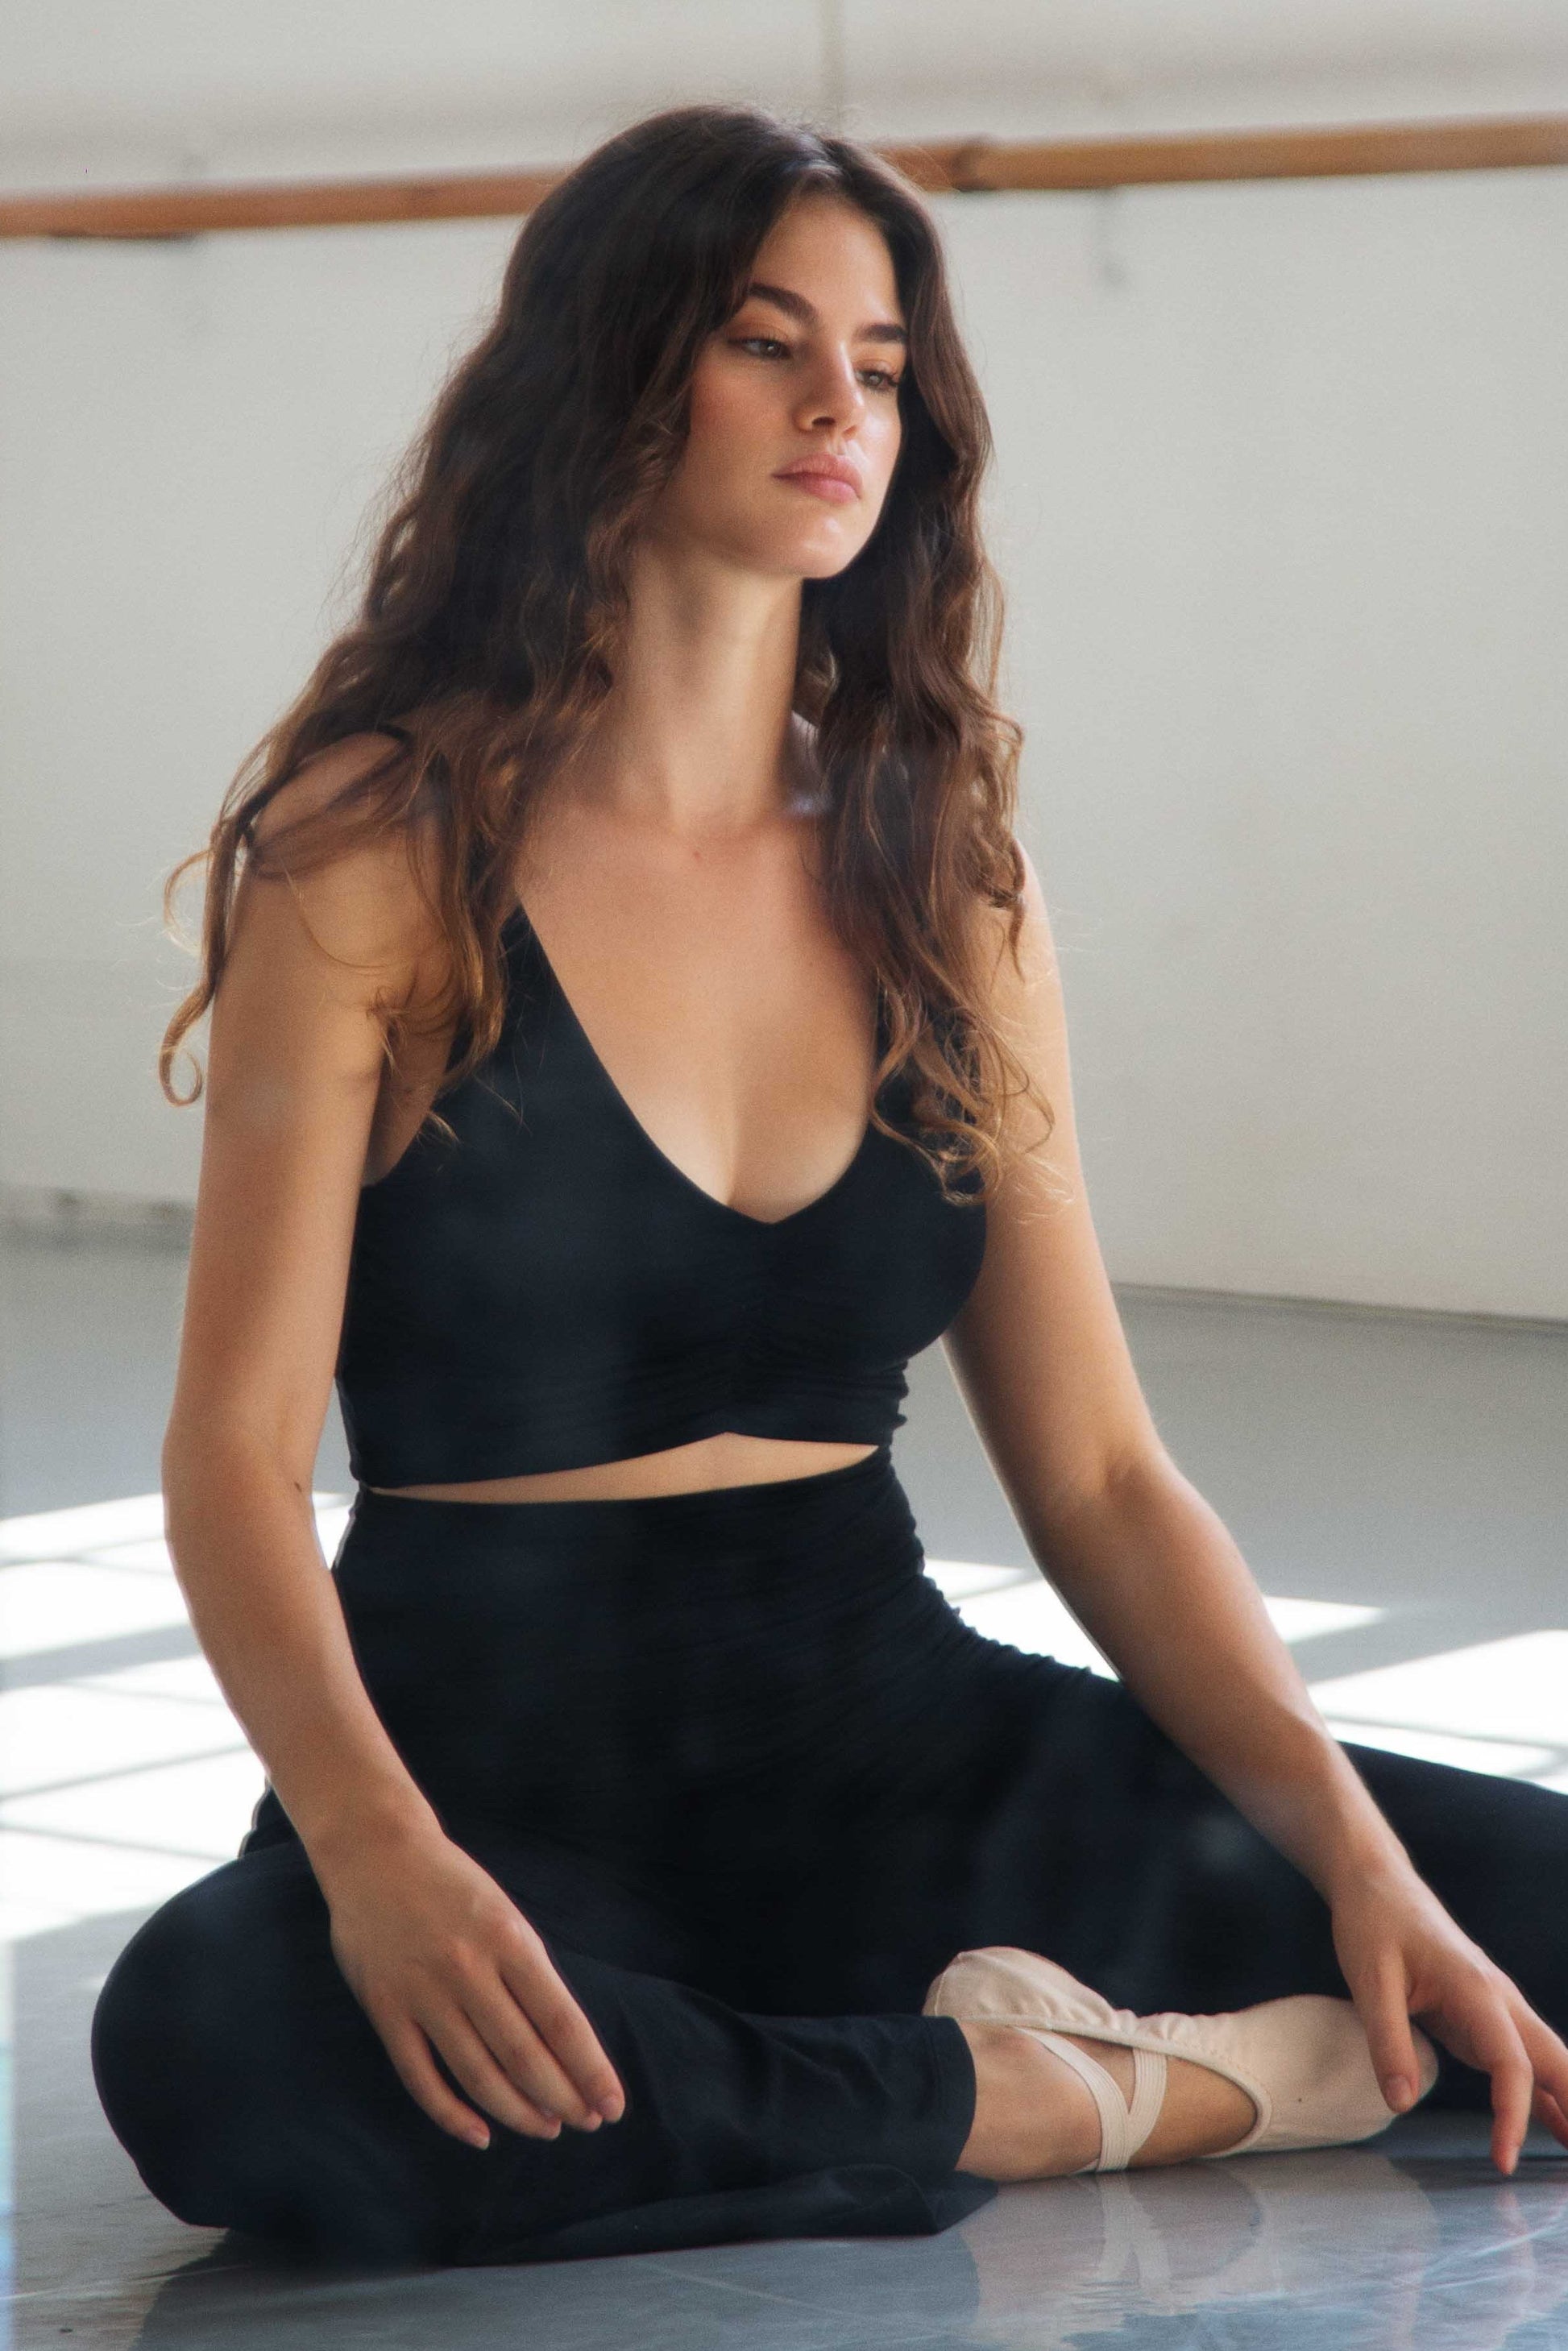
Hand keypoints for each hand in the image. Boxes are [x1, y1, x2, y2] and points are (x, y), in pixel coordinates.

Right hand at [317, 1820, 626, 2149]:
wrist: (376, 1854)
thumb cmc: (454, 1888)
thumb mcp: (506, 1916)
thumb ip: (530, 1975)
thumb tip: (565, 2046)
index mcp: (508, 1939)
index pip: (561, 2021)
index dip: (590, 2071)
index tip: (612, 2107)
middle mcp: (468, 1968)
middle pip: (523, 2055)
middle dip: (561, 2098)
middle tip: (585, 2122)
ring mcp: (423, 1992)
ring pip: (477, 2074)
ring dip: (517, 2111)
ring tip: (545, 2128)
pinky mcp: (385, 2009)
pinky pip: (421, 2077)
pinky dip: (452, 2114)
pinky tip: (480, 2133)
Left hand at [1330, 1856, 1567, 2174]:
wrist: (1376, 1883)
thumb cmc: (1373, 1924)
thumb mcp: (1369, 1979)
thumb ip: (1387, 2041)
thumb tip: (1403, 2104)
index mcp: (1477, 1991)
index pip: (1514, 2064)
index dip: (1514, 2115)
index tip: (1503, 2161)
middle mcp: (1500, 2001)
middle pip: (1557, 2062)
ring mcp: (1496, 2010)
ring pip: (1549, 2062)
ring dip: (1567, 2104)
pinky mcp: (1482, 2018)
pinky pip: (1523, 2062)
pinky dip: (1543, 2096)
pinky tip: (1558, 2129)